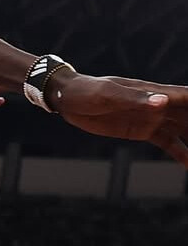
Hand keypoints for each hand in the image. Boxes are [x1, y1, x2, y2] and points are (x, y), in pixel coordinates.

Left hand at [50, 74, 187, 166]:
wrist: (69, 99)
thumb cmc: (88, 91)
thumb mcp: (109, 95)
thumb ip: (136, 99)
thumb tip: (164, 102)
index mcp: (156, 93)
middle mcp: (161, 105)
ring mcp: (154, 118)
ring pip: (187, 130)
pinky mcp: (144, 131)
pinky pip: (170, 144)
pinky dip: (184, 153)